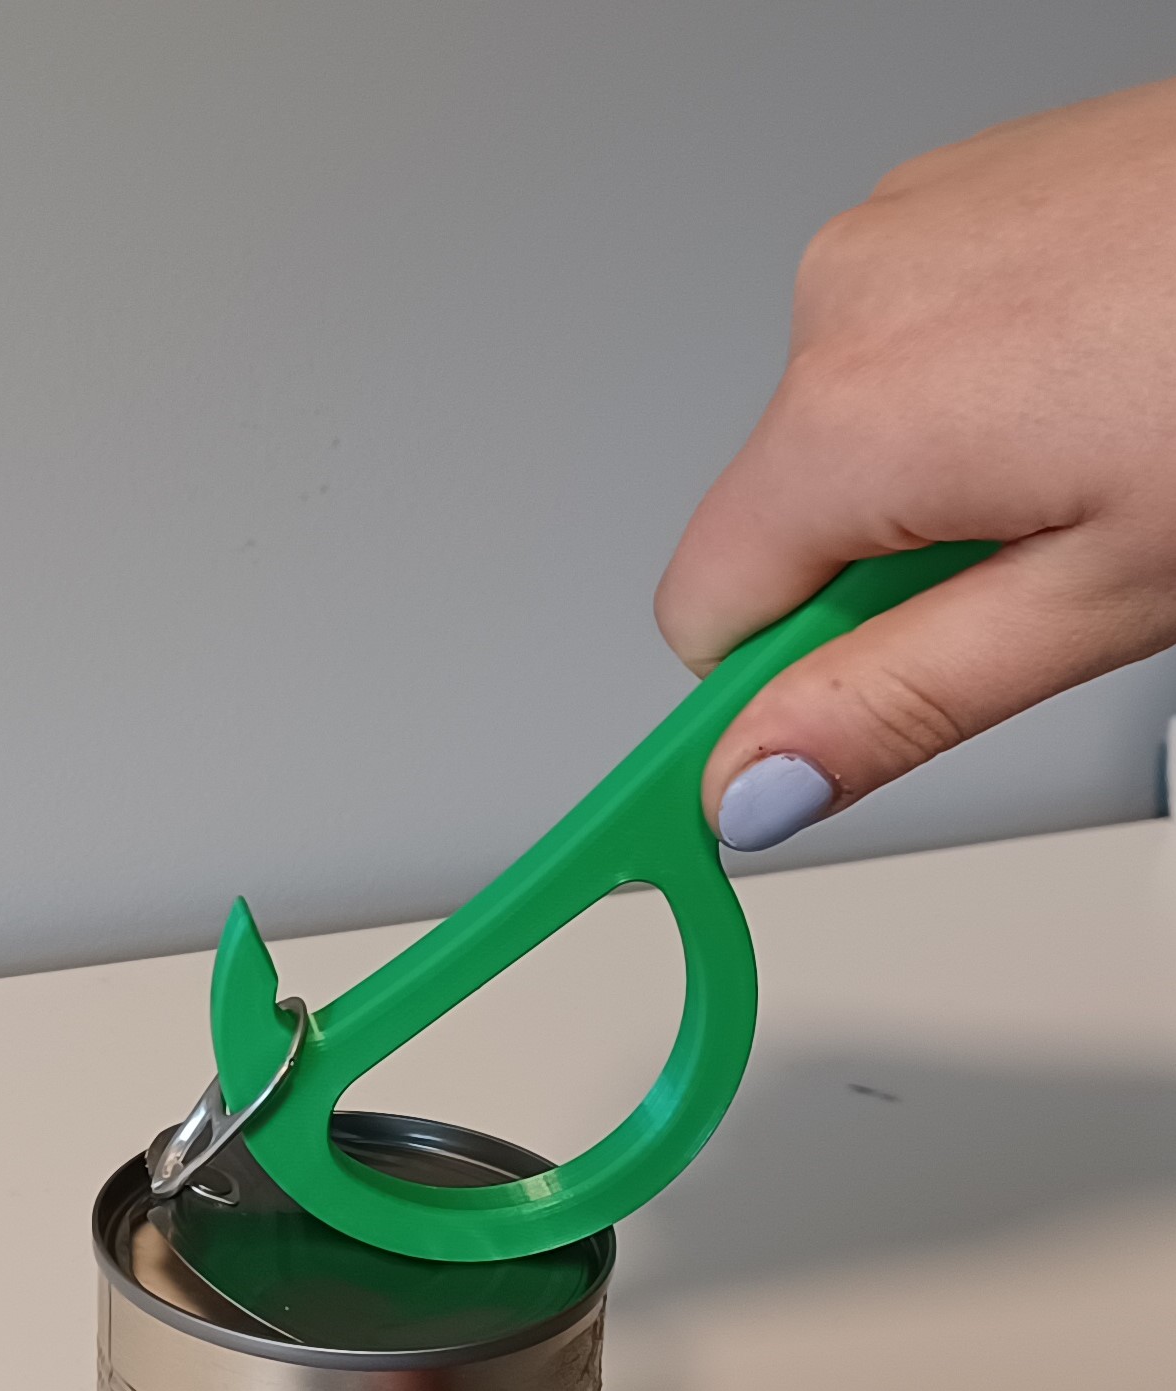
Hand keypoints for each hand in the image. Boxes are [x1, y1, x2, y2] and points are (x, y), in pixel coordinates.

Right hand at [656, 77, 1175, 850]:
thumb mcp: (1103, 597)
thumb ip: (900, 703)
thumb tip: (752, 783)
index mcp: (852, 413)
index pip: (701, 615)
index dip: (779, 686)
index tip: (856, 715)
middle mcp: (842, 302)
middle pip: (778, 524)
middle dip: (882, 572)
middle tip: (1048, 558)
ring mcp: (897, 229)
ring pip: (841, 436)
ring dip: (931, 477)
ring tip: (1092, 444)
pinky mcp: (950, 194)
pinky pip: (895, 347)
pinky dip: (969, 388)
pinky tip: (1088, 372)